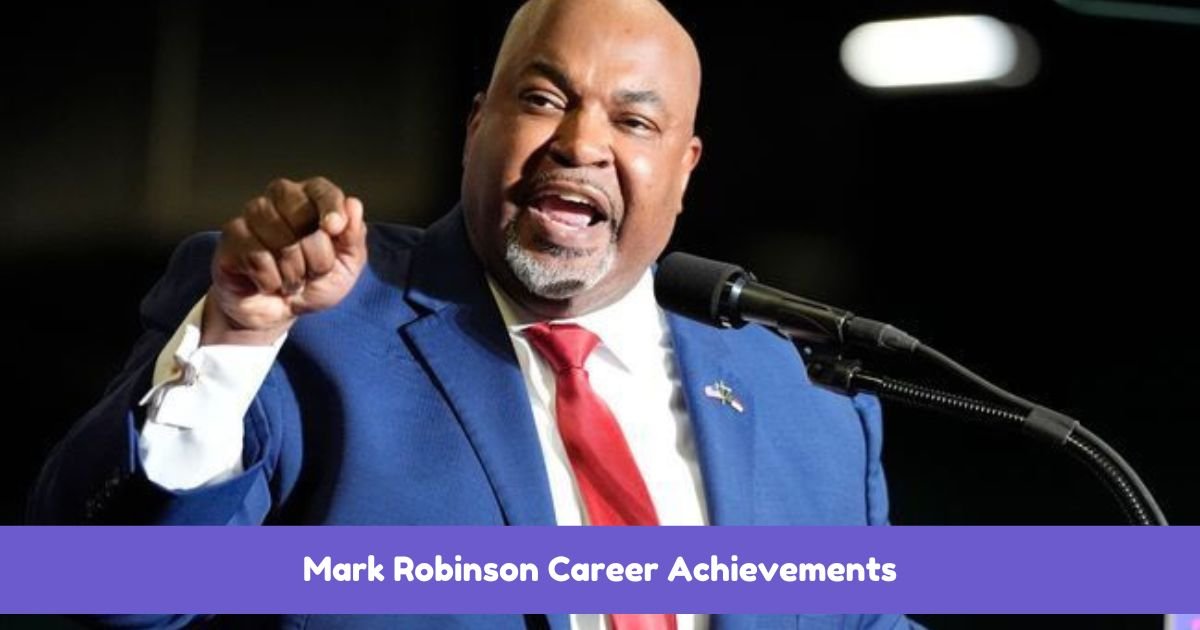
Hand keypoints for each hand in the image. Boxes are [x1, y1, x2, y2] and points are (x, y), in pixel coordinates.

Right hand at [203, 177, 366, 345]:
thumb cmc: (314, 283)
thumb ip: (353, 238)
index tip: (334, 227)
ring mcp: (252, 215)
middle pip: (301, 213)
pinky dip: (271, 281)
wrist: (278, 312)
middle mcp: (280, 200)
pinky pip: (258, 258)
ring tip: (291, 279)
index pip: (321, 189)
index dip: (330, 207)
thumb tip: (353, 205)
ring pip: (281, 240)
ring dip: (293, 272)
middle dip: (316, 254)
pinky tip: (269, 283)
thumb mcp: (346, 268)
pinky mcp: (232, 237)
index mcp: (311, 199)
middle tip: (312, 270)